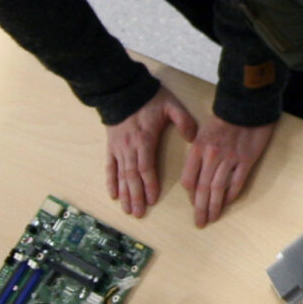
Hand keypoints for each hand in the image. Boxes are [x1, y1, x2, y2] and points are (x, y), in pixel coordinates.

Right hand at [105, 82, 195, 217]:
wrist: (122, 90)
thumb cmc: (149, 98)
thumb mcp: (171, 105)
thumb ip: (184, 120)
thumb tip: (192, 139)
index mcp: (145, 139)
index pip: (146, 167)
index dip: (149, 184)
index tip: (152, 199)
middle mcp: (129, 146)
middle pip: (132, 176)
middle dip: (135, 196)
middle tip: (138, 213)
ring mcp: (118, 147)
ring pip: (120, 174)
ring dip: (124, 193)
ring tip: (127, 210)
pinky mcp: (110, 146)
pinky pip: (109, 166)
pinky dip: (111, 181)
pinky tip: (113, 195)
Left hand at [179, 114, 276, 226]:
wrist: (247, 106)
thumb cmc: (225, 118)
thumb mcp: (204, 132)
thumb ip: (199, 152)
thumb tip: (198, 174)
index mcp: (198, 148)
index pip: (188, 179)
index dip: (190, 194)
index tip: (193, 202)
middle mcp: (211, 156)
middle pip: (202, 189)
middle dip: (200, 208)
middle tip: (200, 222)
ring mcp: (230, 159)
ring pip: (218, 190)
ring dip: (214, 207)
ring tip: (212, 218)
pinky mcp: (246, 160)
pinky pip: (236, 183)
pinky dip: (231, 196)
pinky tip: (227, 203)